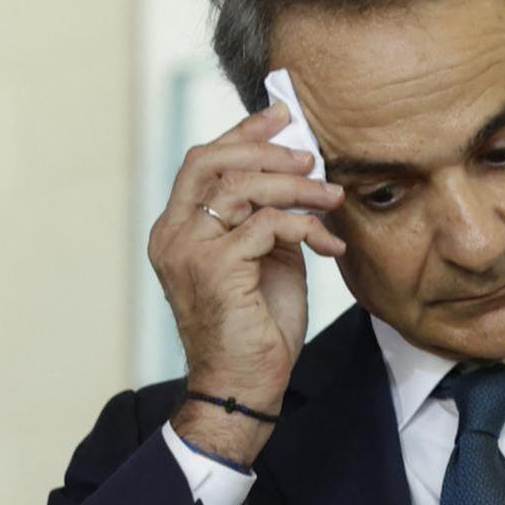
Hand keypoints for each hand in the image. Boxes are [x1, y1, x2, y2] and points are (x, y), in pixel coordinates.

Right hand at [149, 102, 344, 464]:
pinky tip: (329, 244)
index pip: (202, 162)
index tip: (282, 118)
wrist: (245, 385)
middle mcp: (173, 235)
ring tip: (331, 196)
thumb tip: (299, 174)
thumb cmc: (257, 326)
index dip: (243, 135)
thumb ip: (268, 217)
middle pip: (212, 162)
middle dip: (267, 151)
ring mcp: (190, 252)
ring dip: (297, 187)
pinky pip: (268, 225)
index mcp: (177, 229)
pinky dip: (305, 227)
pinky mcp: (217, 270)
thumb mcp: (264, 259)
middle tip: (310, 157)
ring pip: (243, 189)